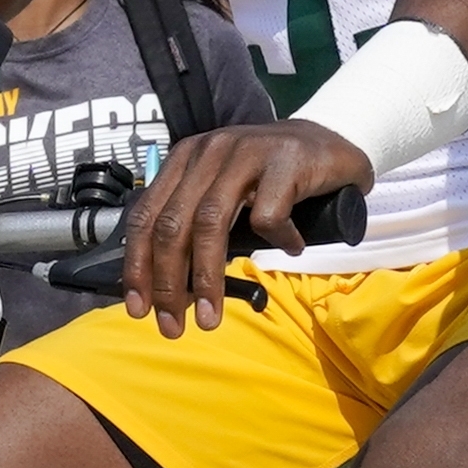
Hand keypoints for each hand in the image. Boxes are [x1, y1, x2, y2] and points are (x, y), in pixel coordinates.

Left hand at [117, 119, 371, 335]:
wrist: (331, 143)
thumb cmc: (273, 179)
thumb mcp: (224, 197)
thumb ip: (196, 229)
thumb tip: (171, 291)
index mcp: (185, 160)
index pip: (146, 216)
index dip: (137, 265)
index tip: (138, 308)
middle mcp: (209, 152)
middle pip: (173, 225)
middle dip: (168, 283)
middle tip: (173, 325)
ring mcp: (246, 152)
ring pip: (210, 222)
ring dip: (206, 278)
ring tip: (209, 316)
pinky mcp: (285, 160)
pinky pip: (268, 215)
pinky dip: (277, 241)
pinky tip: (291, 248)